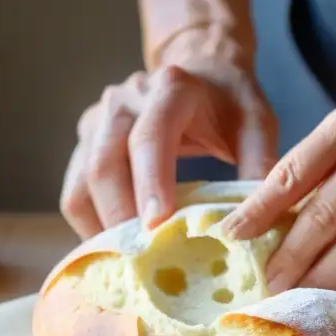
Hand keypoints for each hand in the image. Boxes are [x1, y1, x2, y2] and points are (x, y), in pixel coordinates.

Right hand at [59, 28, 276, 239]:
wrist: (201, 72)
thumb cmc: (230, 102)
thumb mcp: (257, 122)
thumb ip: (260, 164)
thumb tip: (251, 222)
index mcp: (170, 89)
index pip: (149, 136)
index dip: (150, 181)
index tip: (155, 224)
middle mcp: (124, 101)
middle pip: (104, 163)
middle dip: (120, 215)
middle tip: (143, 260)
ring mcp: (98, 121)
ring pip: (81, 181)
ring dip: (101, 226)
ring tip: (130, 263)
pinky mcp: (86, 143)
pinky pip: (76, 192)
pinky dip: (91, 225)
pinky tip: (118, 250)